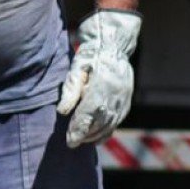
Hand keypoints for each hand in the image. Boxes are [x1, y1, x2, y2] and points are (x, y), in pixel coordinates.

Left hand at [56, 10, 140, 147]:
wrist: (113, 45)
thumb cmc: (91, 55)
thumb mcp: (76, 68)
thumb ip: (70, 90)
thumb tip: (63, 111)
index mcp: (102, 86)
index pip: (89, 114)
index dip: (78, 129)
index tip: (69, 141)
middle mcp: (115, 95)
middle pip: (100, 122)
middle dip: (86, 135)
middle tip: (73, 143)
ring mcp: (124, 98)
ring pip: (110, 123)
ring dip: (97, 135)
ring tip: (83, 141)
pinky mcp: (127, 100)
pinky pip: (117, 120)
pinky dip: (108, 130)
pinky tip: (98, 136)